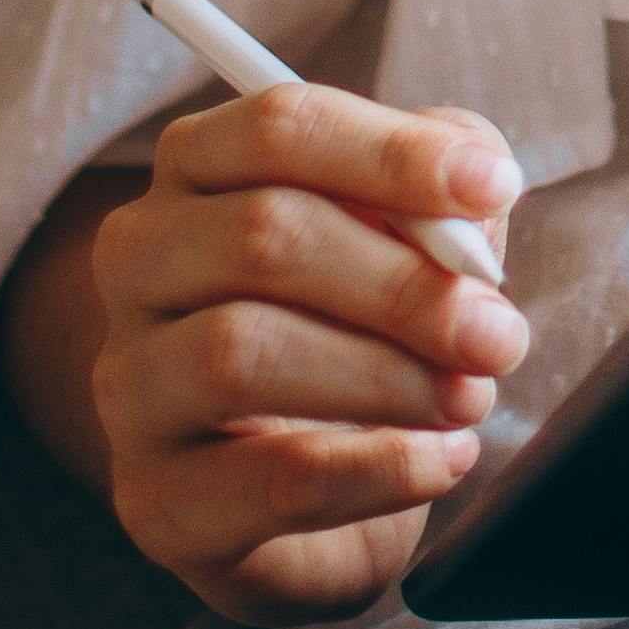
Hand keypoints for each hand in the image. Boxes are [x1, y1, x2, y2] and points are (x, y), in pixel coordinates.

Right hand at [70, 86, 529, 623]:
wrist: (318, 494)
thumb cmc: (361, 328)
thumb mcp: (412, 240)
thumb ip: (441, 197)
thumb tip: (474, 196)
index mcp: (197, 171)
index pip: (276, 128)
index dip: (392, 153)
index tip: (496, 186)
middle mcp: (140, 265)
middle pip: (260, 236)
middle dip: (402, 284)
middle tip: (496, 332)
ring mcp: (132, 385)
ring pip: (239, 351)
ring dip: (384, 375)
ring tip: (468, 399)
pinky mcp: (157, 500)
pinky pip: (268, 479)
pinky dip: (377, 469)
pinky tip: (441, 460)